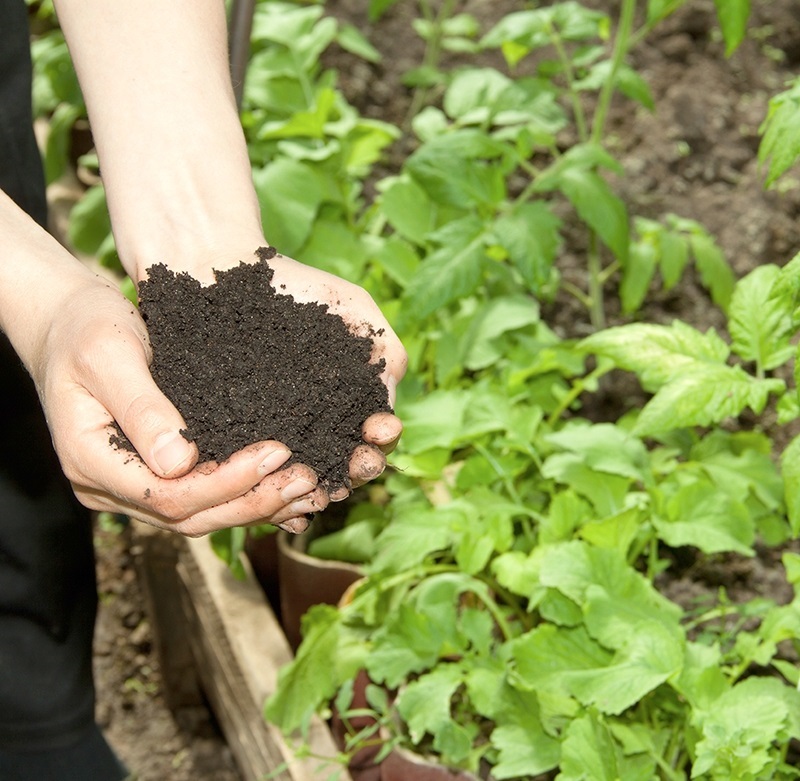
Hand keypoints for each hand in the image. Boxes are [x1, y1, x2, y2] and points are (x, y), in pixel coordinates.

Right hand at [31, 274, 328, 535]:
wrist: (67, 325)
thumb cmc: (83, 330)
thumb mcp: (107, 355)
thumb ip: (141, 407)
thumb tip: (179, 462)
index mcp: (92, 461)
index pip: (168, 495)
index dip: (226, 482)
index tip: (276, 452)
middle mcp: (111, 487)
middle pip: (189, 516)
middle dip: (253, 500)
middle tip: (307, 479)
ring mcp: (131, 487)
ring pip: (201, 516)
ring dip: (257, 506)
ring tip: (309, 490)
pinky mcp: (154, 476)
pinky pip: (203, 499)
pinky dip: (246, 498)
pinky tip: (288, 499)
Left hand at [177, 248, 406, 502]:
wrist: (224, 272)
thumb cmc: (296, 288)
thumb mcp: (354, 310)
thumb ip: (385, 351)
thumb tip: (389, 408)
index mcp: (346, 406)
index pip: (372, 439)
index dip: (381, 440)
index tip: (380, 430)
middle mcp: (312, 429)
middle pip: (342, 467)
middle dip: (358, 469)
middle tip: (360, 461)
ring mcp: (271, 436)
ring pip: (299, 476)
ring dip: (316, 488)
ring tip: (322, 484)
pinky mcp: (228, 437)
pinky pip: (248, 469)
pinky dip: (264, 483)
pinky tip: (274, 483)